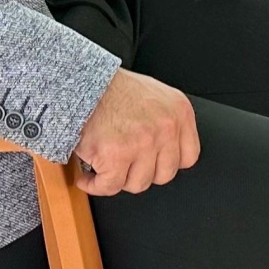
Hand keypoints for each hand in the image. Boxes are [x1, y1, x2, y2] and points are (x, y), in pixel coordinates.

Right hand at [71, 68, 198, 195]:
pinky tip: (87, 176)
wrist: (80, 82)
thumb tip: (168, 151)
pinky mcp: (116, 156)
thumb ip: (166, 122)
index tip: (152, 163)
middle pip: (164, 174)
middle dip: (141, 172)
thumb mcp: (154, 96)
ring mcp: (143, 143)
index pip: (188, 157)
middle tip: (124, 165)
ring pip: (138, 183)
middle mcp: (166, 128)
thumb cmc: (112, 88)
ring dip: (118, 179)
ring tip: (105, 167)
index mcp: (179, 112)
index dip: (166, 163)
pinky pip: (110, 186)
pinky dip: (95, 185)